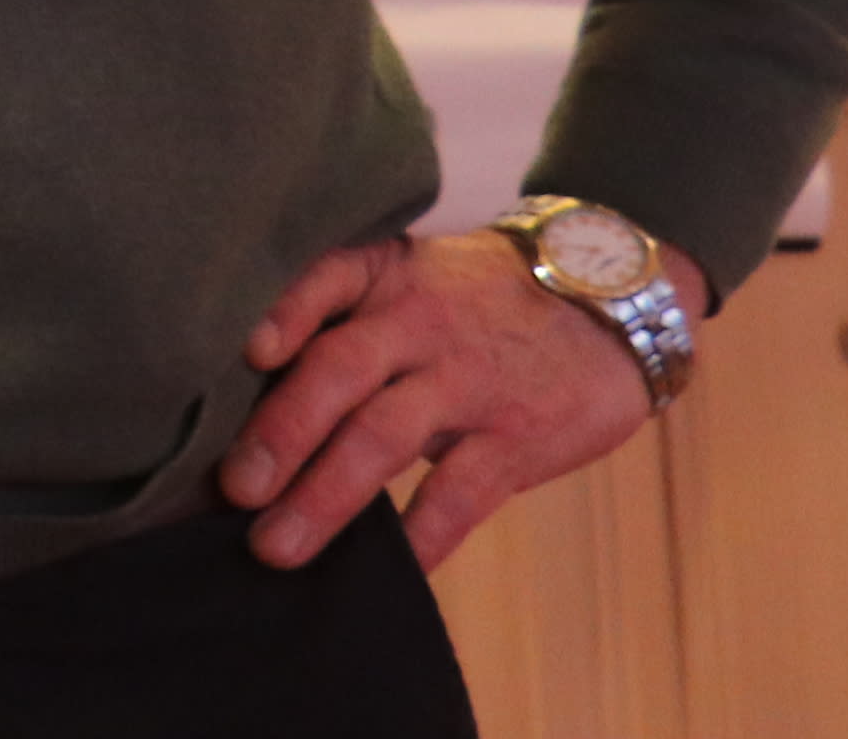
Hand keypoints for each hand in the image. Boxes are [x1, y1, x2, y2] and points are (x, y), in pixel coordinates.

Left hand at [221, 228, 690, 567]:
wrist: (614, 305)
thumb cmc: (483, 297)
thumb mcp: (415, 276)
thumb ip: (345, 315)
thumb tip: (249, 383)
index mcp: (384, 277)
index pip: (322, 279)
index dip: (281, 313)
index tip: (245, 355)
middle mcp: (418, 323)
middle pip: (338, 371)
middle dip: (280, 433)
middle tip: (233, 489)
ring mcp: (468, 382)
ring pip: (384, 437)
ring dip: (326, 496)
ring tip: (275, 546)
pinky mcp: (515, 437)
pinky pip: (458, 494)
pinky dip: (421, 536)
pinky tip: (389, 572)